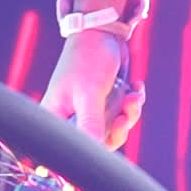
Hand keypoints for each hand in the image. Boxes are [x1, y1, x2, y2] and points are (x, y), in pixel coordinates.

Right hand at [41, 26, 143, 149]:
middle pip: (97, 145)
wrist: (103, 32)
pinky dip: (132, 104)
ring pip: (114, 130)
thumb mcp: (89, 92)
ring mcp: (90, 112)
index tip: (102, 153)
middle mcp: (71, 118)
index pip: (66, 151)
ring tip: (133, 96)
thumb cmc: (87, 58)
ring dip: (129, 115)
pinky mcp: (106, 105)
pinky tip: (135, 87)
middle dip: (117, 130)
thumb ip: (90, 123)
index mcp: (55, 118)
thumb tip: (92, 154)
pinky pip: (123, 116)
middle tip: (124, 116)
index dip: (83, 158)